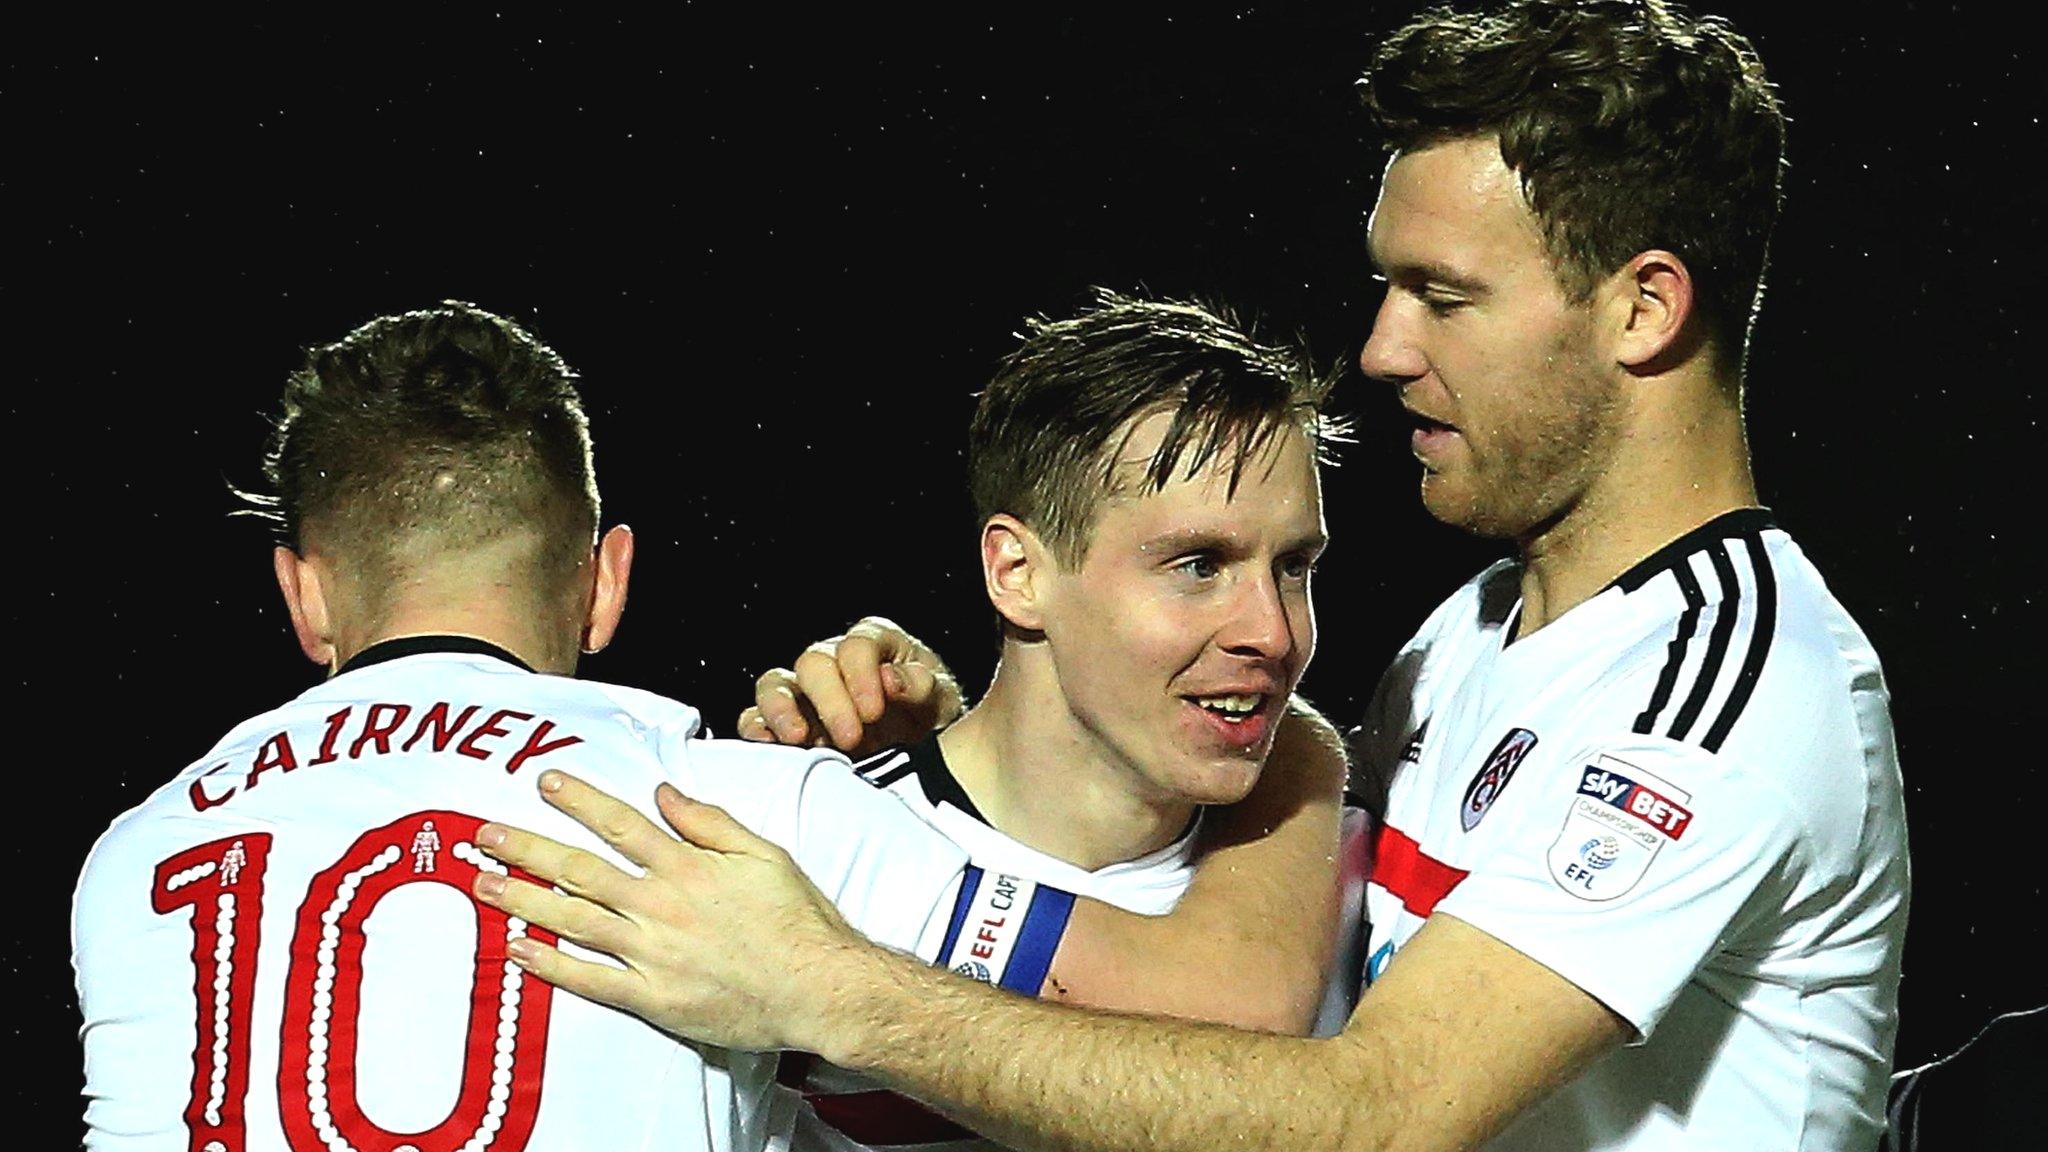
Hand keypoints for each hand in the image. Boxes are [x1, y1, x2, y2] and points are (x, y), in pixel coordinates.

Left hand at [472, 769, 871, 1052]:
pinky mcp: (652, 997)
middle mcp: (661, 905)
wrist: (818, 987)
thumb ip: (710, 821)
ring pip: (573, 920)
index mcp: (688, 866)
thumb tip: (666, 791)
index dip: (579, 801)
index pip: (621, 824)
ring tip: (483, 883)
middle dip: (526, 848)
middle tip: (483, 834)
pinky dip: (549, 965)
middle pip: (580, 869)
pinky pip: (589, 979)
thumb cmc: (798, 922)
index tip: (544, 783)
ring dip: (523, 900)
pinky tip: (516, 951)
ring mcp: (652, 953)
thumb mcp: (764, 854)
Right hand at [737, 616, 963, 755]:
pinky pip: (756, 718)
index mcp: (874, 645)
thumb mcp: (940, 699)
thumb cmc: (930, 717)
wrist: (921, 752)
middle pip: (813, 664)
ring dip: (782, 710)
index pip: (857, 646)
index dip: (862, 675)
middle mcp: (833, 662)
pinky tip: (767, 747)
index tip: (874, 710)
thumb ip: (921, 684)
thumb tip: (891, 679)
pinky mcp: (785, 725)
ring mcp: (804, 693)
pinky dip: (755, 730)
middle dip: (830, 700)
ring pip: (775, 684)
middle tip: (851, 737)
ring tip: (798, 738)